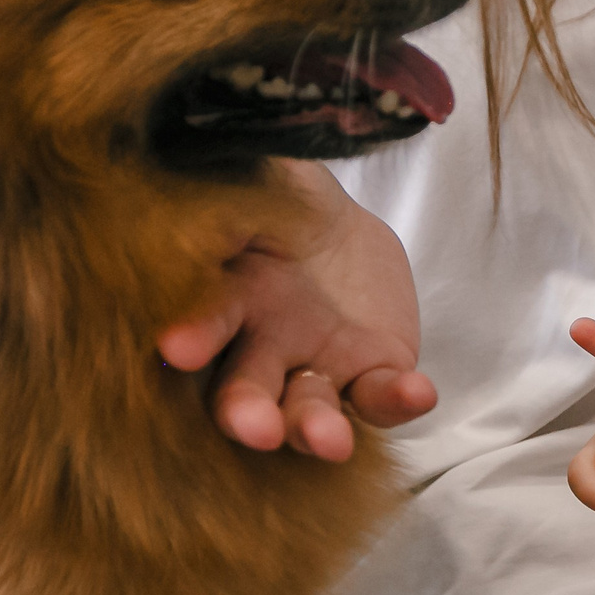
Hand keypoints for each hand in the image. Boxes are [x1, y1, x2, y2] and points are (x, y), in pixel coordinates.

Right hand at [157, 163, 435, 461]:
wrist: (330, 226)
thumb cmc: (270, 202)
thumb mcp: (245, 179)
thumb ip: (219, 182)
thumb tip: (185, 154)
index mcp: (220, 298)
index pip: (200, 322)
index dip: (192, 334)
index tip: (178, 347)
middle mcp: (258, 348)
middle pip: (246, 390)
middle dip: (247, 411)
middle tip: (252, 427)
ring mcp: (315, 367)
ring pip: (310, 409)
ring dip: (316, 426)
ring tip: (329, 440)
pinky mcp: (370, 374)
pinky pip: (380, 396)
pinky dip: (398, 400)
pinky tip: (417, 391)